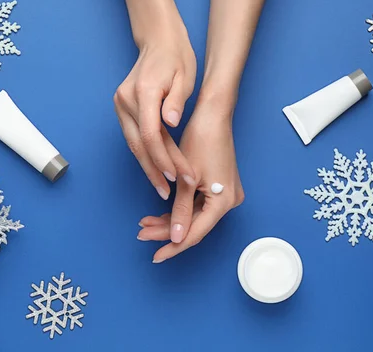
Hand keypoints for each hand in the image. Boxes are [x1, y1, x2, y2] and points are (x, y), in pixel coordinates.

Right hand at [113, 27, 197, 199]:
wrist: (159, 41)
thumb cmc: (176, 58)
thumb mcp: (185, 77)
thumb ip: (176, 101)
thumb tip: (171, 123)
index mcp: (143, 93)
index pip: (151, 135)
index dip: (164, 159)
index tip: (178, 176)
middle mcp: (126, 100)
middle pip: (139, 144)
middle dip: (155, 170)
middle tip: (168, 192)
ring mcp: (120, 104)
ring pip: (133, 143)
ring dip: (148, 166)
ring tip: (162, 187)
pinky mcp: (122, 108)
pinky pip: (133, 136)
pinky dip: (144, 153)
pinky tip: (155, 167)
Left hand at [137, 95, 244, 262]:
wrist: (213, 116)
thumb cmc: (201, 141)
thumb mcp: (186, 179)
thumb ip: (180, 210)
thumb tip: (175, 237)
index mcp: (224, 202)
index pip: (195, 233)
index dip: (174, 246)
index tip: (156, 256)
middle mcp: (229, 201)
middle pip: (194, 225)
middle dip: (167, 231)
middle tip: (142, 234)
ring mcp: (226, 195)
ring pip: (194, 216)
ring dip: (171, 220)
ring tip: (145, 223)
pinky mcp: (220, 187)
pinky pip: (198, 205)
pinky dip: (180, 209)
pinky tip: (161, 213)